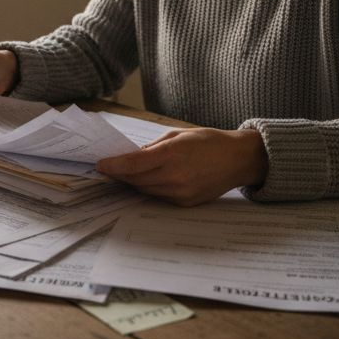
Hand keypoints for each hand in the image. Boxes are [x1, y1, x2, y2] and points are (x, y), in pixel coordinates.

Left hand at [96, 128, 267, 206]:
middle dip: (121, 174)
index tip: (100, 165)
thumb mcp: (179, 135)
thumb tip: (132, 157)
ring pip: (145, 190)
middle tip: (110, 168)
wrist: (238, 160)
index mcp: (172, 154)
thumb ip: (153, 147)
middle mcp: (175, 176)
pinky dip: (151, 188)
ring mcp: (180, 192)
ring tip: (128, 173)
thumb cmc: (209, 142)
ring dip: (134, 182)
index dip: (113, 166)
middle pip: (135, 179)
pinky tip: (151, 180)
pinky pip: (159, 197)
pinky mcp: (185, 202)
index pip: (133, 164)